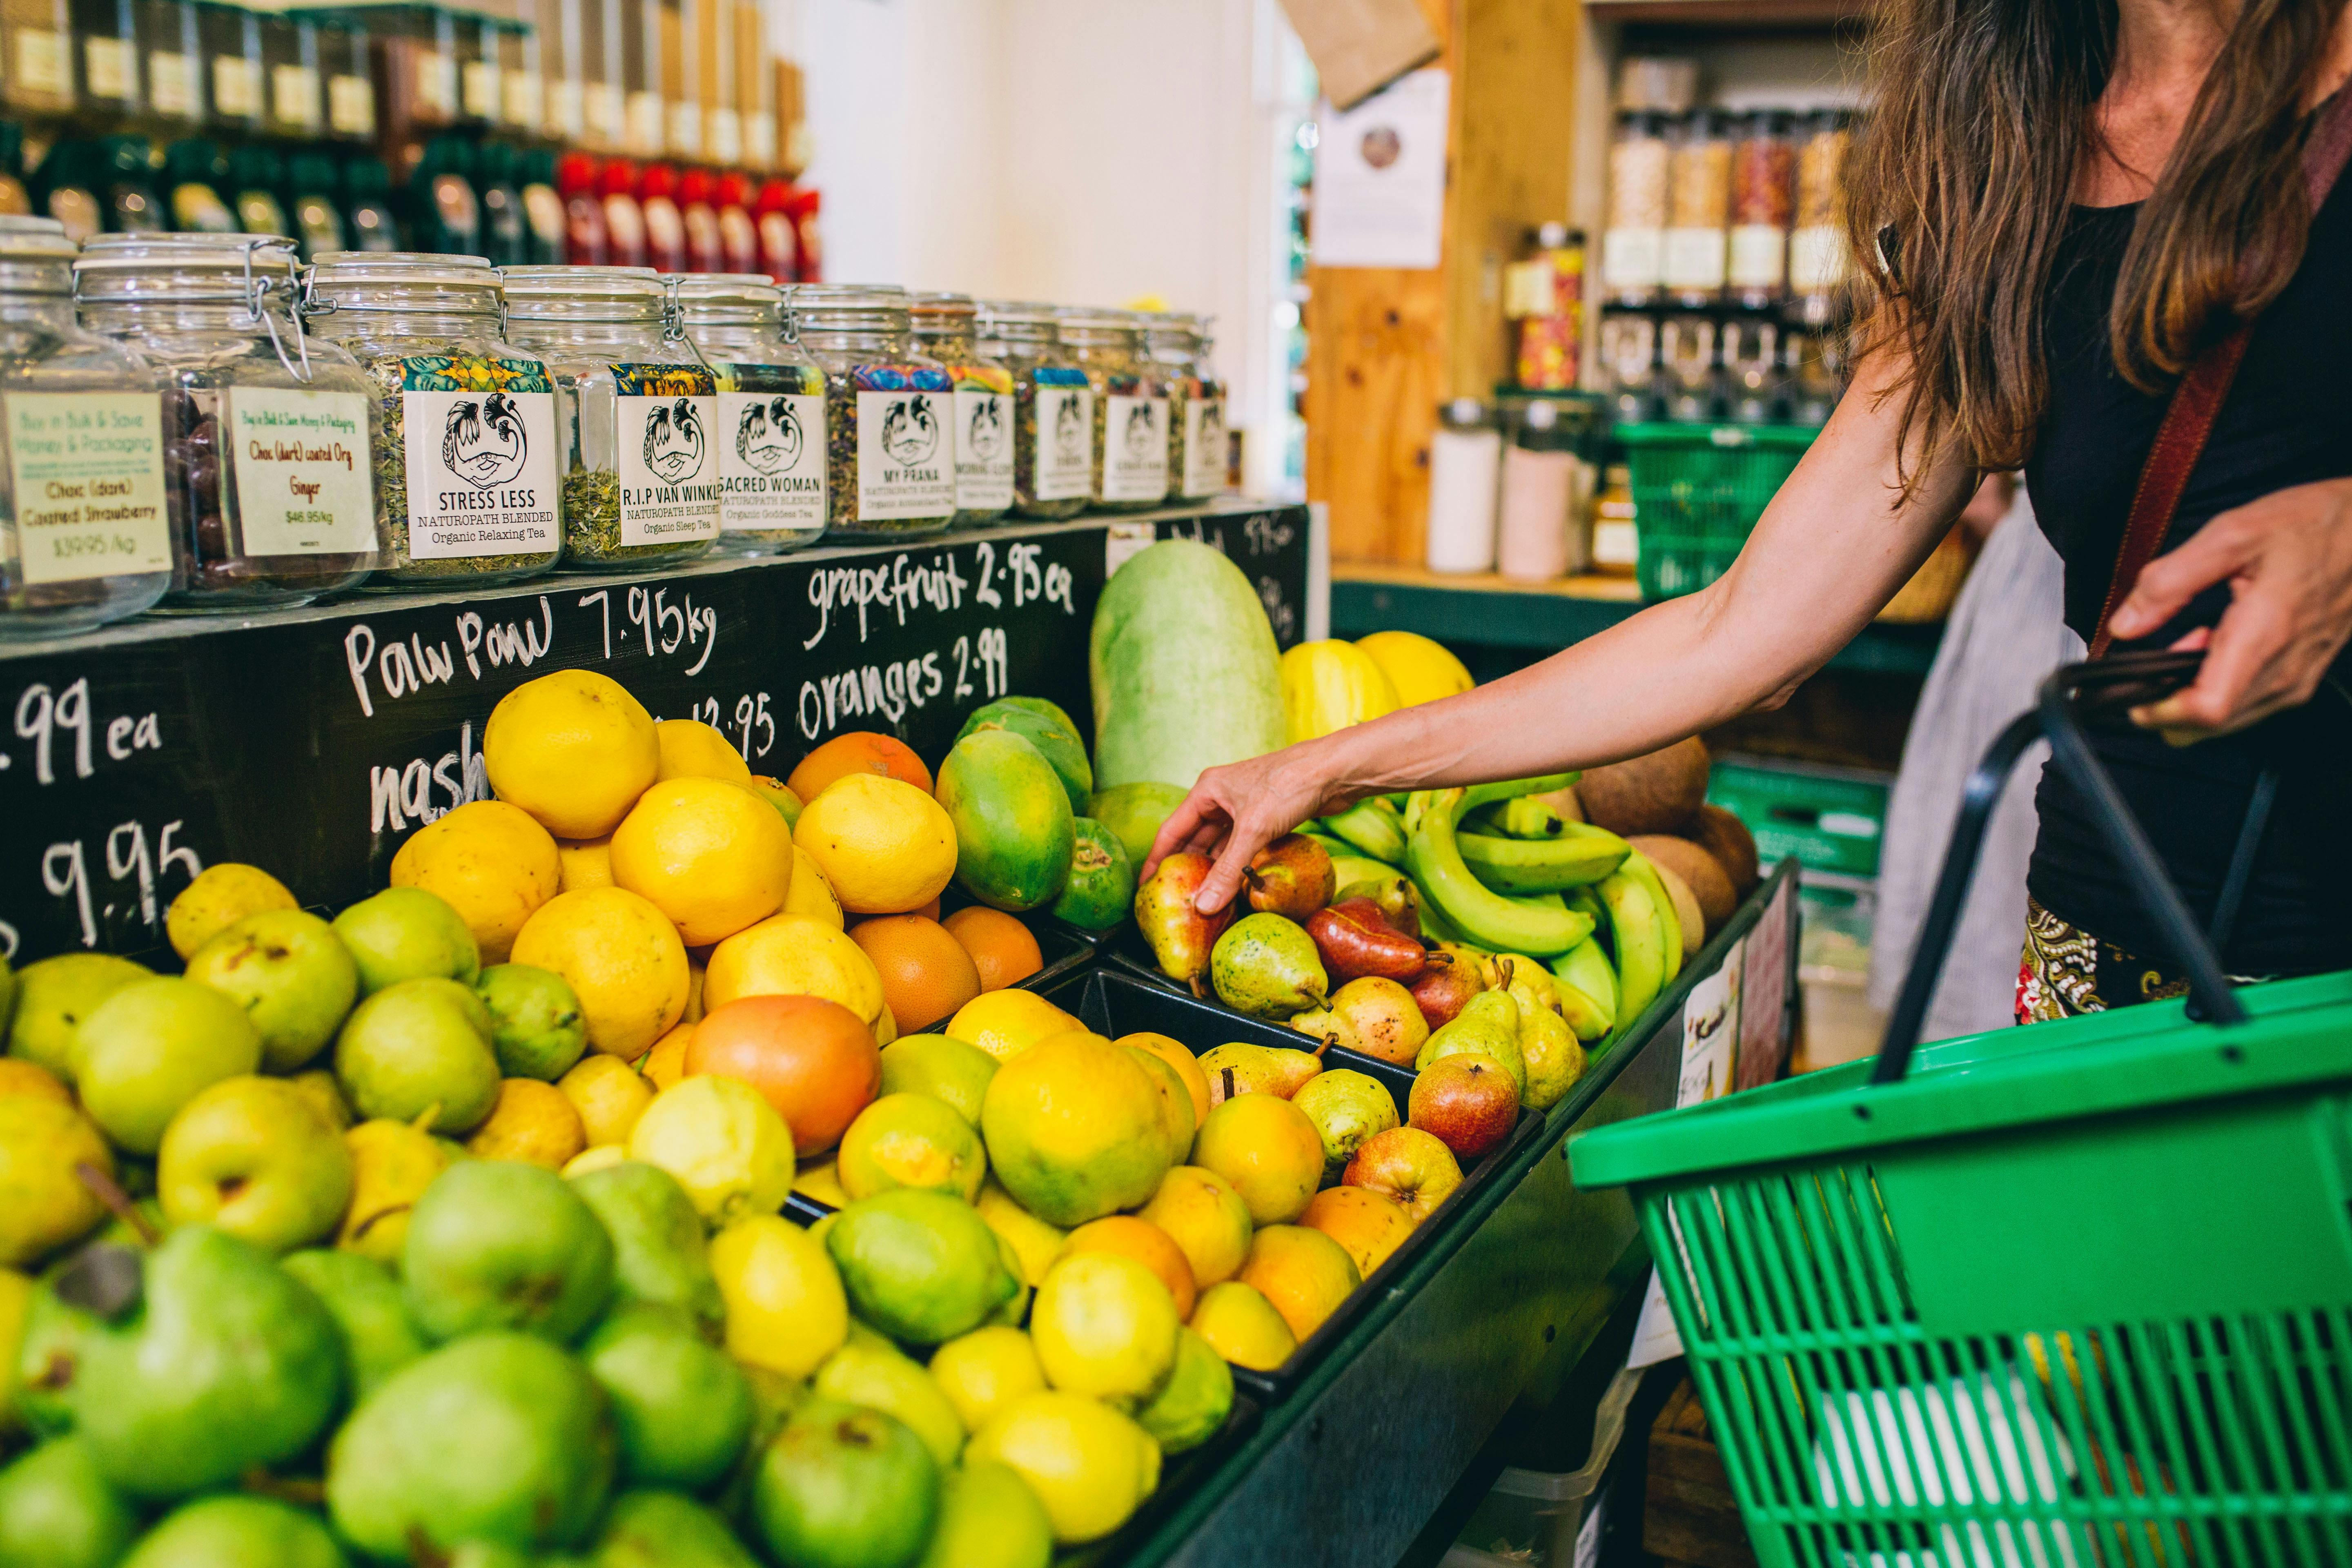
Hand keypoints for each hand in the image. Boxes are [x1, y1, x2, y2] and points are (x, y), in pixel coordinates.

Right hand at [1141, 740, 1367, 913]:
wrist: (1336, 771)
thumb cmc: (1291, 784)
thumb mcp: (1253, 830)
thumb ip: (1227, 870)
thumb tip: (1204, 906)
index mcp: (1207, 791)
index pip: (1171, 831)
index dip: (1158, 860)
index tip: (1146, 886)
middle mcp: (1222, 798)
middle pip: (1195, 840)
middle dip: (1187, 869)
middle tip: (1176, 900)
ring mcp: (1245, 808)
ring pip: (1221, 845)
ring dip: (1214, 871)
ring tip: (1205, 901)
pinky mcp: (1267, 818)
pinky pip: (1243, 847)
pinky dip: (1238, 866)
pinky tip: (1236, 887)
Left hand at [2109, 477, 2351, 741]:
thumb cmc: (2312, 526)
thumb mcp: (2230, 535)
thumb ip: (2169, 582)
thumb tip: (2126, 624)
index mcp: (2265, 635)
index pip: (2207, 709)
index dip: (2160, 712)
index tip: (2132, 695)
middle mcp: (2285, 668)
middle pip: (2212, 724)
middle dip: (2170, 703)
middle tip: (2156, 660)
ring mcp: (2298, 677)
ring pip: (2230, 719)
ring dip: (2194, 693)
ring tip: (2189, 643)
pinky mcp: (2303, 675)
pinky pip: (2251, 702)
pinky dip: (2220, 685)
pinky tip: (2216, 645)